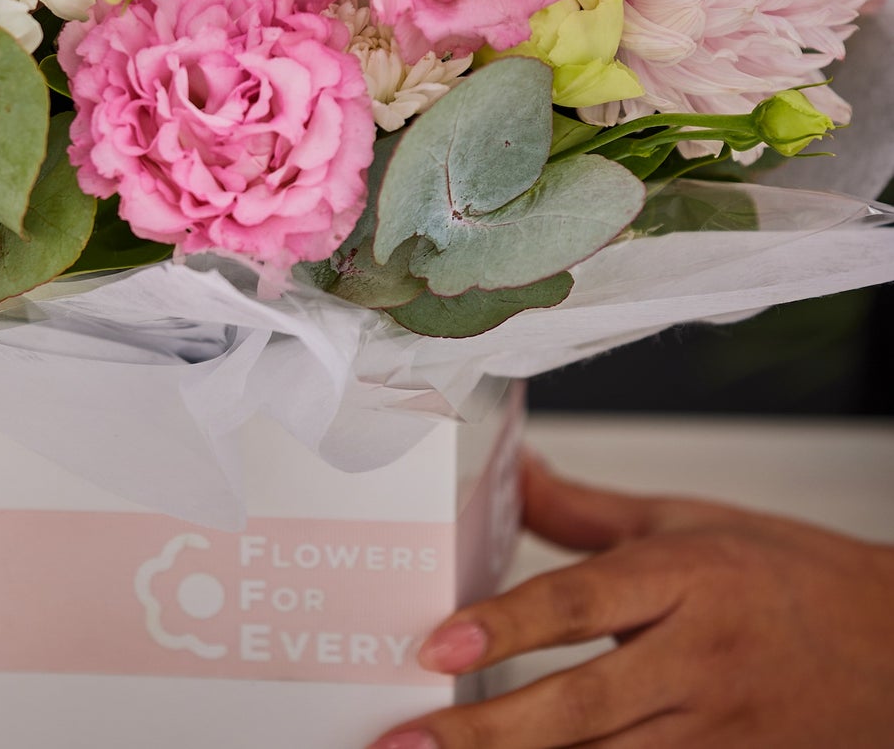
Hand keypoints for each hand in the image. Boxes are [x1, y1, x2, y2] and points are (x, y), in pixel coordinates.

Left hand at [368, 454, 893, 748]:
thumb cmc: (789, 577)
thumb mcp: (688, 521)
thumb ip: (586, 511)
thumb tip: (506, 469)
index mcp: (687, 581)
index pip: (582, 604)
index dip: (506, 626)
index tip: (436, 645)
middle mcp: (699, 664)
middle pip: (581, 707)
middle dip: (484, 733)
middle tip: (402, 741)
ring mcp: (718, 735)